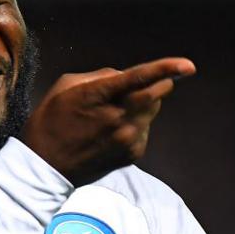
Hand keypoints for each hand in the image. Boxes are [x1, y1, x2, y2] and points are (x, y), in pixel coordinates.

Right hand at [21, 57, 195, 185]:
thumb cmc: (51, 121)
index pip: (139, 78)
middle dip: (159, 82)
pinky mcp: (132, 154)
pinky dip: (136, 123)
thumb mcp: (65, 86)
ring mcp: (127, 138)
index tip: (188, 66)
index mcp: (99, 96)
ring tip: (113, 112)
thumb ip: (100, 76)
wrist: (46, 167)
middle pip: (156, 94)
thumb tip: (124, 75)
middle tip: (152, 80)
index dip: (166, 69)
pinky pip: (145, 129)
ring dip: (143, 104)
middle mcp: (118, 118)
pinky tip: (111, 132)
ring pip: (152, 111)